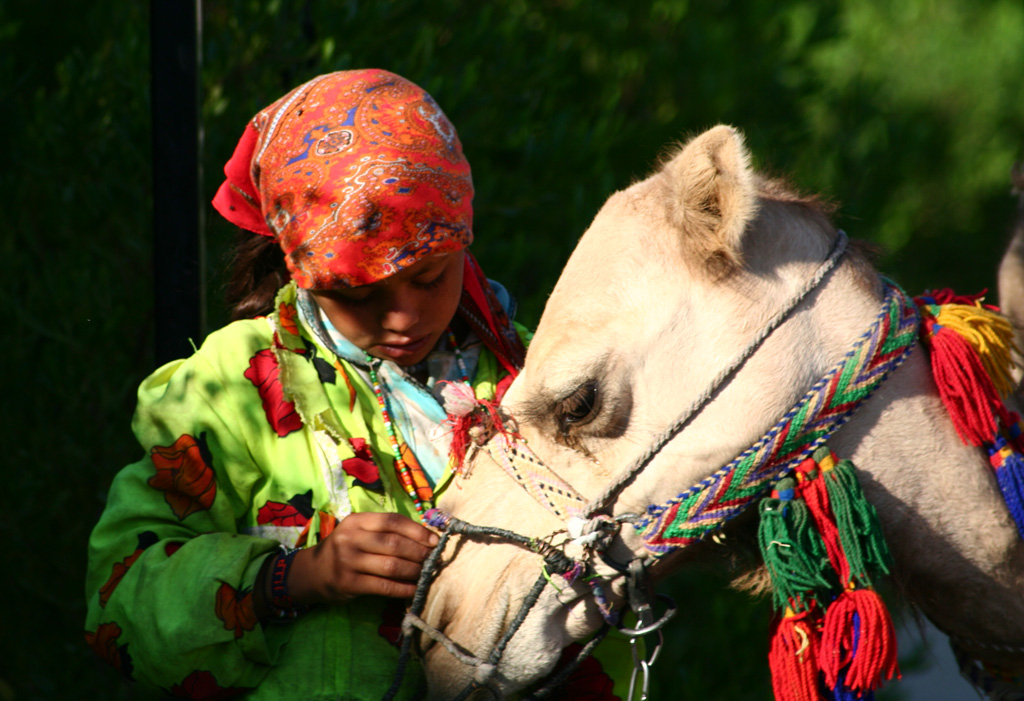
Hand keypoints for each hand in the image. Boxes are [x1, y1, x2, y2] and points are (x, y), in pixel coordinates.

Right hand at [287, 512, 438, 604]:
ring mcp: (348, 562)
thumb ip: (385, 532)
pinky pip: (383, 586)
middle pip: (394, 544)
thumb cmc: (346, 549)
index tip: (435, 541)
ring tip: (427, 574)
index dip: (417, 531)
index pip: (392, 521)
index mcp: (356, 521)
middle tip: (434, 560)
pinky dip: (403, 589)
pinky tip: (415, 589)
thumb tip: (426, 538)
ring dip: (414, 571)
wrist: (313, 572)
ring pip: (391, 566)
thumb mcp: (359, 532)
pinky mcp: (348, 583)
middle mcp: (350, 539)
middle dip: (419, 553)